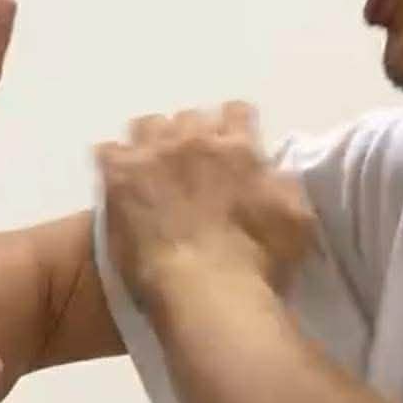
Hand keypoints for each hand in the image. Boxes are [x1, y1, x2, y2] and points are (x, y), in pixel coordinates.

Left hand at [96, 103, 316, 305]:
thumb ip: (284, 185)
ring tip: (149, 169)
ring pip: (147, 125)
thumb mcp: (296, 220)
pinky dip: (113, 161)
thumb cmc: (258, 264)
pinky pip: (107, 151)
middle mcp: (195, 140)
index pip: (236, 112)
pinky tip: (116, 180)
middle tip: (188, 167)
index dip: (233, 127)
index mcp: (238, 147)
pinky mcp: (118, 177)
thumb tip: (271, 172)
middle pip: (189, 118)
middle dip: (190, 137)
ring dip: (150, 142)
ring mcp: (153, 155)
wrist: (206, 289)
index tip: (230, 145)